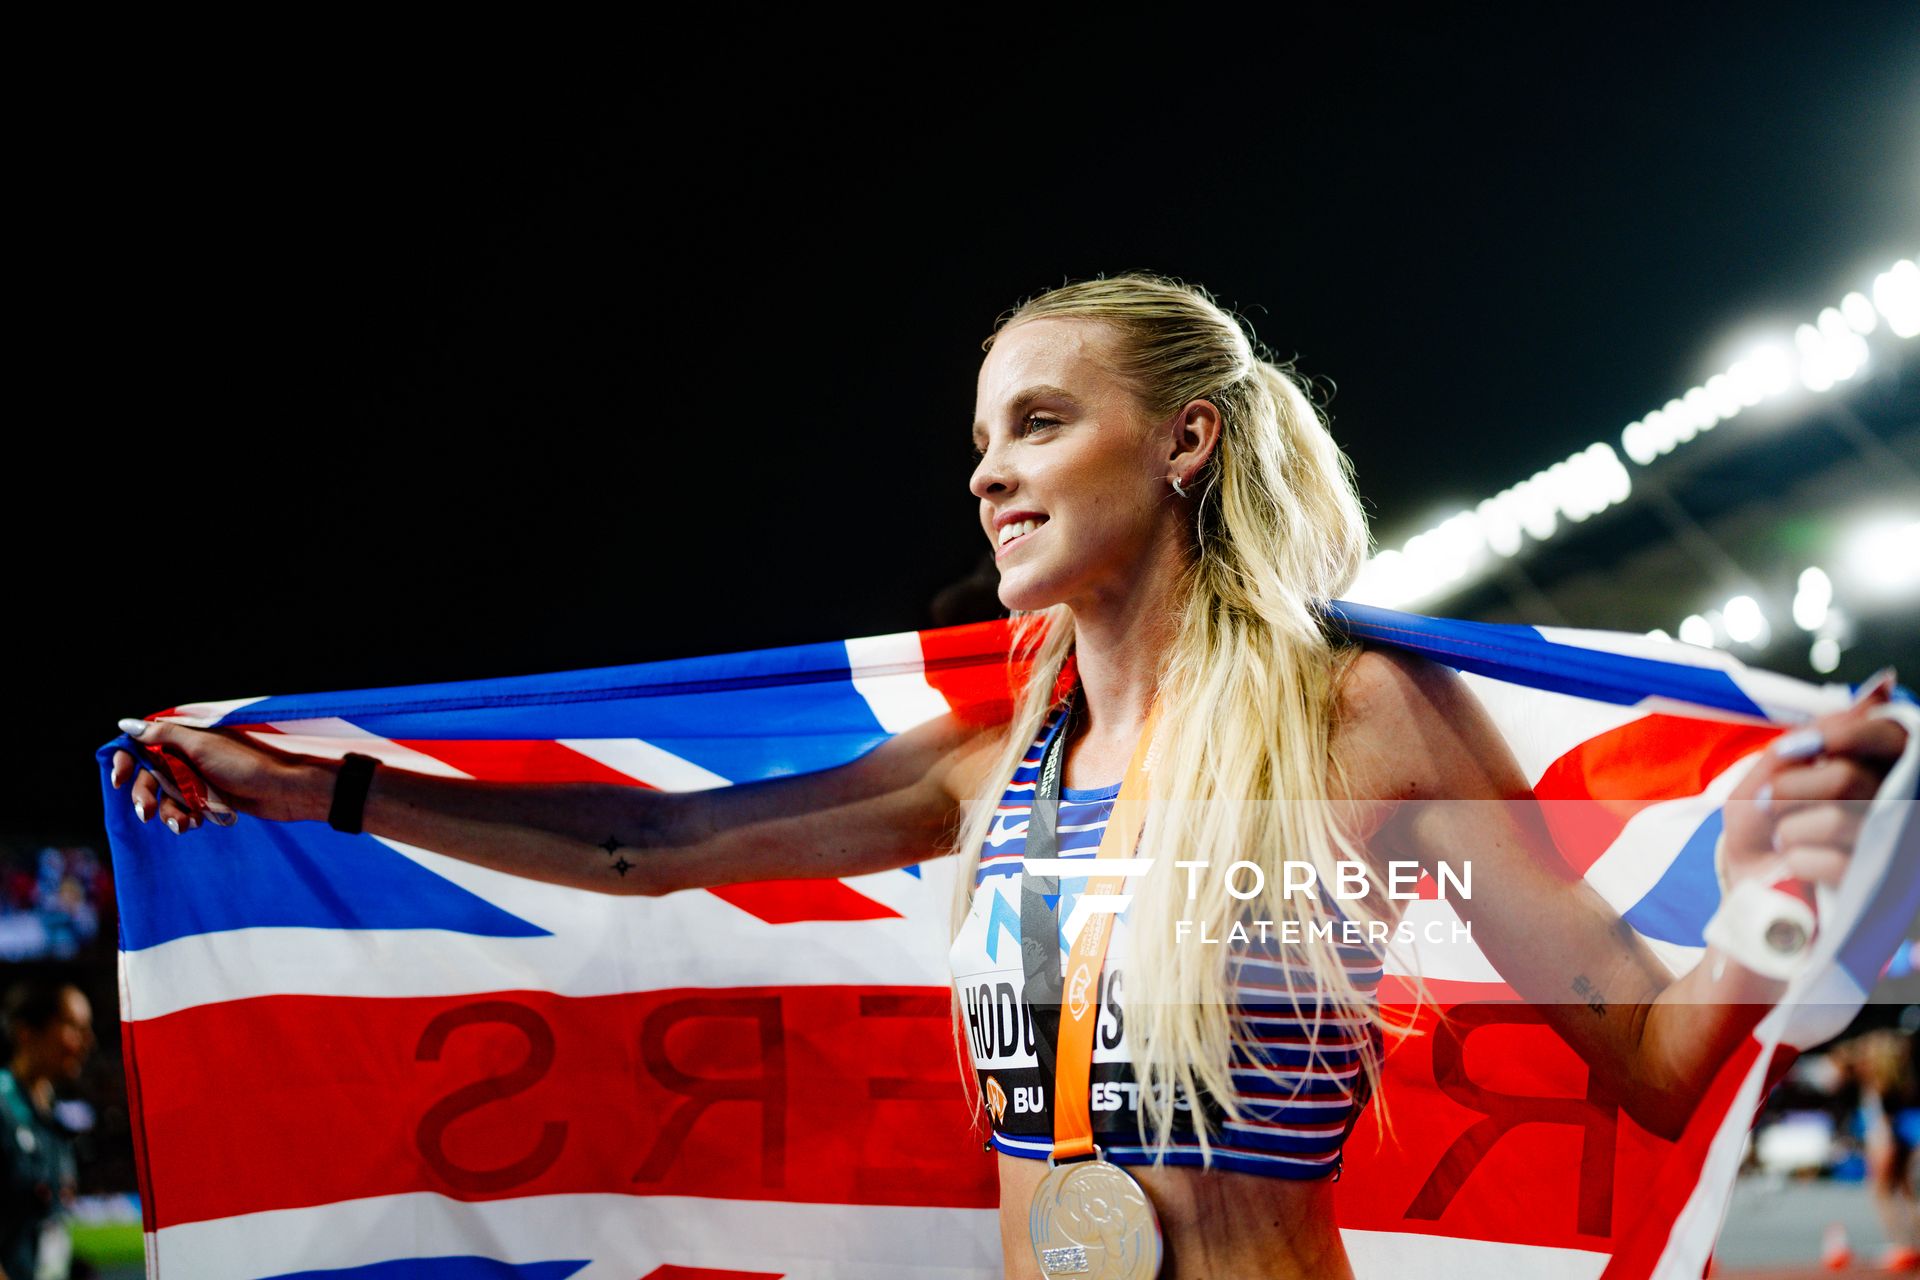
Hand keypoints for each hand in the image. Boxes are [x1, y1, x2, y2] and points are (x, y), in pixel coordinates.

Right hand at [108, 719, 329, 832]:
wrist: (286, 790)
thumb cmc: (248, 764)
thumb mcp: (202, 748)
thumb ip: (164, 737)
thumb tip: (126, 724)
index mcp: (183, 737)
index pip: (140, 744)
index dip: (124, 760)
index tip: (119, 778)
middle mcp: (186, 756)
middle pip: (147, 775)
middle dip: (145, 795)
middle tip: (147, 812)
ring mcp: (197, 778)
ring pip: (164, 797)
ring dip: (167, 812)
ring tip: (183, 825)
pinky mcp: (208, 799)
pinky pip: (183, 810)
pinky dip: (184, 818)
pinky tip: (196, 824)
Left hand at [1720, 668, 1908, 891]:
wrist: (1748, 884)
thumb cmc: (1761, 825)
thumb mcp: (1763, 777)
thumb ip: (1801, 743)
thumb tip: (1862, 698)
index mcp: (1871, 768)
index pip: (1887, 735)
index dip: (1847, 733)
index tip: (1795, 748)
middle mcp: (1892, 802)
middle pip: (1848, 777)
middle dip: (1791, 787)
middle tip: (1771, 800)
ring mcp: (1887, 845)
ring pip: (1836, 819)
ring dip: (1789, 828)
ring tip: (1784, 838)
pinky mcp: (1873, 883)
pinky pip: (1831, 862)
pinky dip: (1796, 859)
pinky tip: (1796, 866)